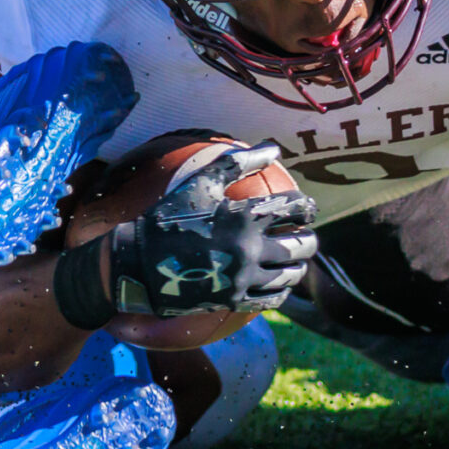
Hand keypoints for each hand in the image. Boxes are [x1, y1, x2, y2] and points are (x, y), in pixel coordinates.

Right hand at [60, 145, 319, 325]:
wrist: (139, 261)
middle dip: (309, 239)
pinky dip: (281, 291)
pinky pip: (271, 299)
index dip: (307, 208)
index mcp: (245, 216)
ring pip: (289, 274)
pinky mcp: (233, 300)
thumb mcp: (201, 182)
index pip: (294, 209)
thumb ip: (239, 162)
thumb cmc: (170, 215)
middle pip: (300, 245)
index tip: (307, 210)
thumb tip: (273, 148)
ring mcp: (242, 277)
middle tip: (306, 236)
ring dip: (299, 266)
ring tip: (296, 261)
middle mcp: (249, 248)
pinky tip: (280, 285)